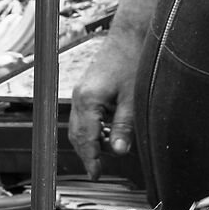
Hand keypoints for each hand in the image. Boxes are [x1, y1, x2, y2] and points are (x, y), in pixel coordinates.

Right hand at [70, 34, 142, 178]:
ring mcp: (80, 91)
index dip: (90, 159)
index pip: (85, 139)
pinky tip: (105, 132)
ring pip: (78, 126)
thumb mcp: (132, 98)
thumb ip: (124, 126)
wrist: (129, 35)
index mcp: (88, 100)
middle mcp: (79, 96)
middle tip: (98, 170)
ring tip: (104, 153)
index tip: (95, 174)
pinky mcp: (86, 88)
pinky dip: (90, 128)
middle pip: (76, 134)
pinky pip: (82, 115)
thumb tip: (119, 151)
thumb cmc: (132, 61)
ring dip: (89, 141)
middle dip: (87, 153)